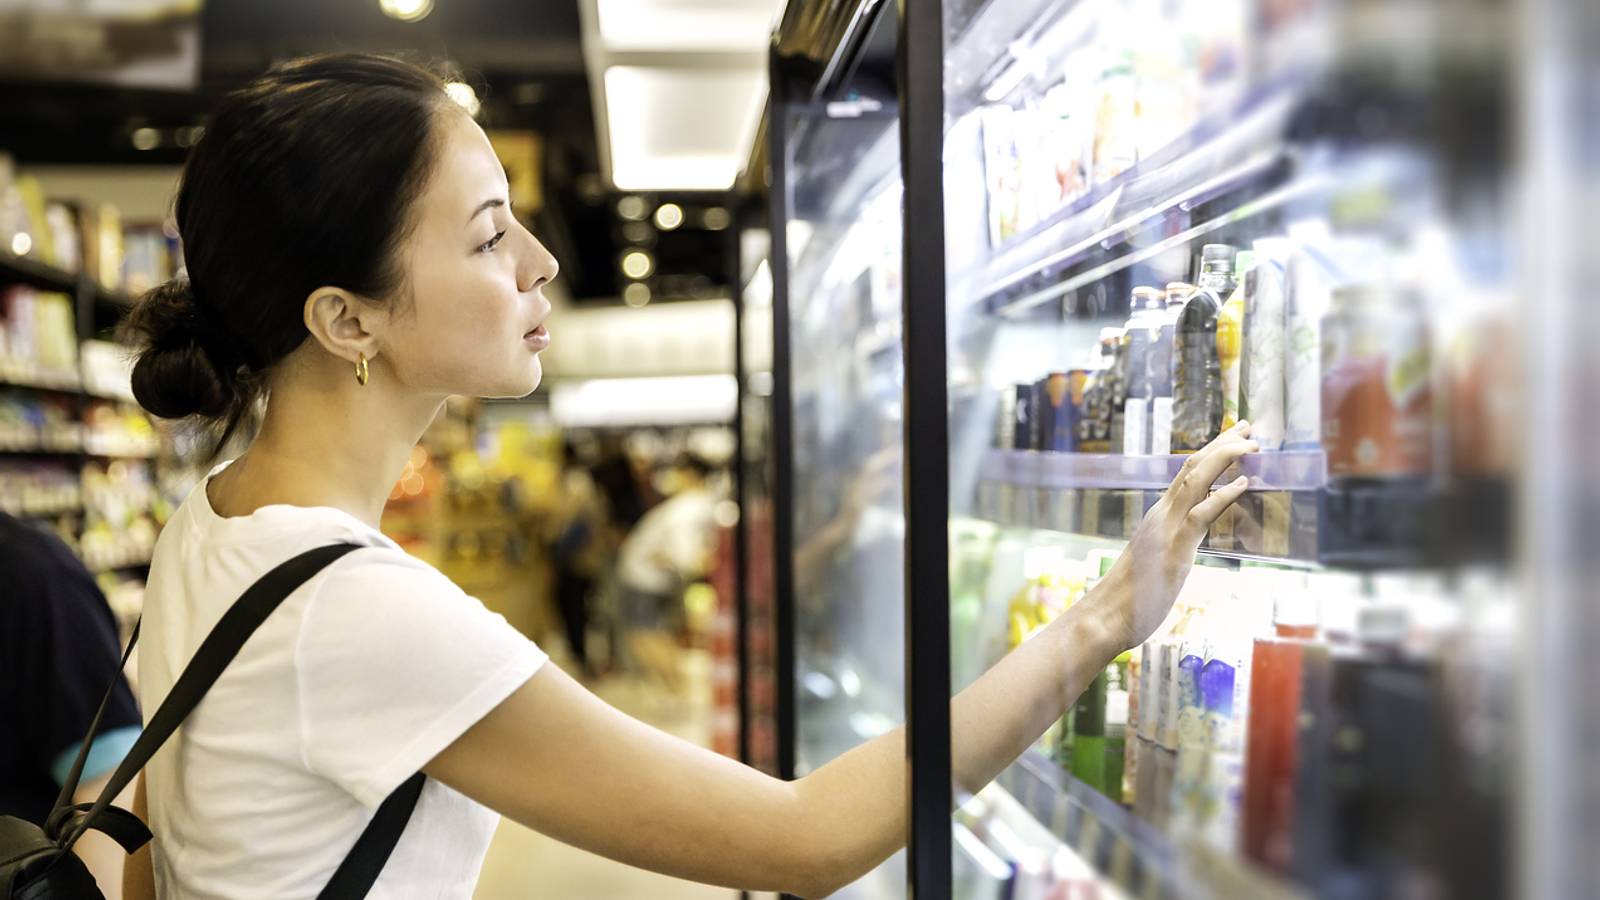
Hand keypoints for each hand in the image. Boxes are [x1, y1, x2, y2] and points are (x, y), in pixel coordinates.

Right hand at [1088, 421, 1258, 650]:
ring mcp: (1167, 529)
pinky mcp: (1174, 549)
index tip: (1231, 437)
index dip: (1210, 453)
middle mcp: (1162, 515)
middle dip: (1221, 443)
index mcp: (1159, 517)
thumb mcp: (1156, 561)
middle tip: (1246, 425)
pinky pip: (1202, 514)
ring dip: (1225, 457)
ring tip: (1250, 441)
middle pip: (1193, 467)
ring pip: (1196, 480)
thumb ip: (1172, 545)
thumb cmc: (1130, 597)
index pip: (1186, 474)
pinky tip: (1243, 481)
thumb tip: (1185, 543)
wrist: (1107, 616)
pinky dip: (1224, 494)